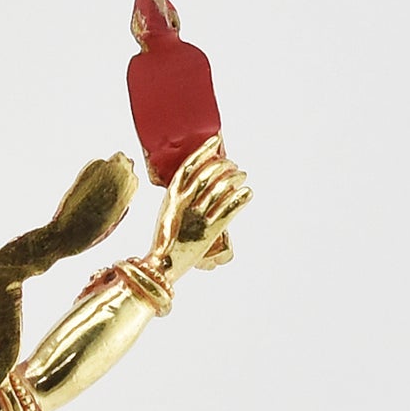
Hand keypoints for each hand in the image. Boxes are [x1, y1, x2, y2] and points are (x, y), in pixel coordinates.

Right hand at [150, 135, 250, 277]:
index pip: (189, 166)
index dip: (203, 151)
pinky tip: (248, 193)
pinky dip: (242, 198)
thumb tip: (199, 179)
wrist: (161, 270)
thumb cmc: (166, 242)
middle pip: (208, 173)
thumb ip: (181, 199)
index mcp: (170, 198)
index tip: (216, 140)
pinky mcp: (211, 232)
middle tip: (233, 164)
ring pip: (222, 188)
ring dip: (236, 177)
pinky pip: (230, 209)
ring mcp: (198, 217)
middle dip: (224, 164)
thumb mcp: (168, 215)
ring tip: (242, 175)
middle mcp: (184, 205)